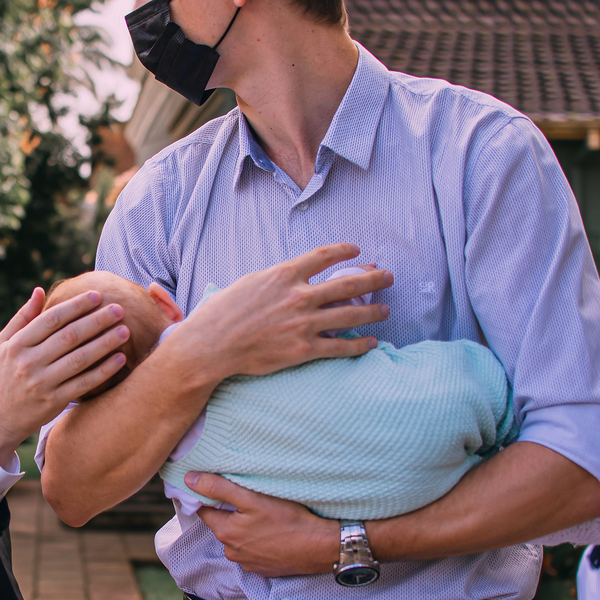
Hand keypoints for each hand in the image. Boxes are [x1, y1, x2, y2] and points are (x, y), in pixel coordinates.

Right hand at [0, 287, 128, 465]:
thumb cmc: (4, 375)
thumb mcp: (4, 344)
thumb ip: (22, 317)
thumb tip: (39, 291)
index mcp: (17, 345)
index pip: (51, 319)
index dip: (76, 306)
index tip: (96, 295)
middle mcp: (29, 362)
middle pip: (69, 336)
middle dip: (96, 321)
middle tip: (119, 309)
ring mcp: (42, 383)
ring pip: (80, 359)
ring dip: (105, 343)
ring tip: (125, 331)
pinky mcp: (53, 401)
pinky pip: (84, 383)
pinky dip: (103, 371)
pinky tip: (119, 359)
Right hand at [173, 243, 391, 380]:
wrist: (211, 345)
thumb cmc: (223, 312)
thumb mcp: (250, 282)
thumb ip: (277, 279)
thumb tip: (294, 277)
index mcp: (285, 275)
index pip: (324, 256)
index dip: (345, 251)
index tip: (357, 251)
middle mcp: (299, 296)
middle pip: (348, 284)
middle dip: (373, 279)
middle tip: (388, 277)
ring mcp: (304, 323)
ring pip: (351, 315)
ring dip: (373, 311)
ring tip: (386, 309)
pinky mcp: (303, 349)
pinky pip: (341, 346)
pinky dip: (360, 344)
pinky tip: (372, 342)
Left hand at [186, 472, 339, 576]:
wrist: (320, 547)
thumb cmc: (288, 520)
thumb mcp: (252, 499)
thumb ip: (219, 488)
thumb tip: (189, 479)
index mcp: (225, 532)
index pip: (204, 510)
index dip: (208, 497)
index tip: (217, 488)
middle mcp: (232, 552)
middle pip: (222, 525)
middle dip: (229, 512)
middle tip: (248, 500)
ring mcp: (248, 563)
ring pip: (237, 539)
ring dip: (244, 529)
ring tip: (263, 517)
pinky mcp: (263, 570)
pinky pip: (252, 552)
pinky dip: (257, 542)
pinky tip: (271, 533)